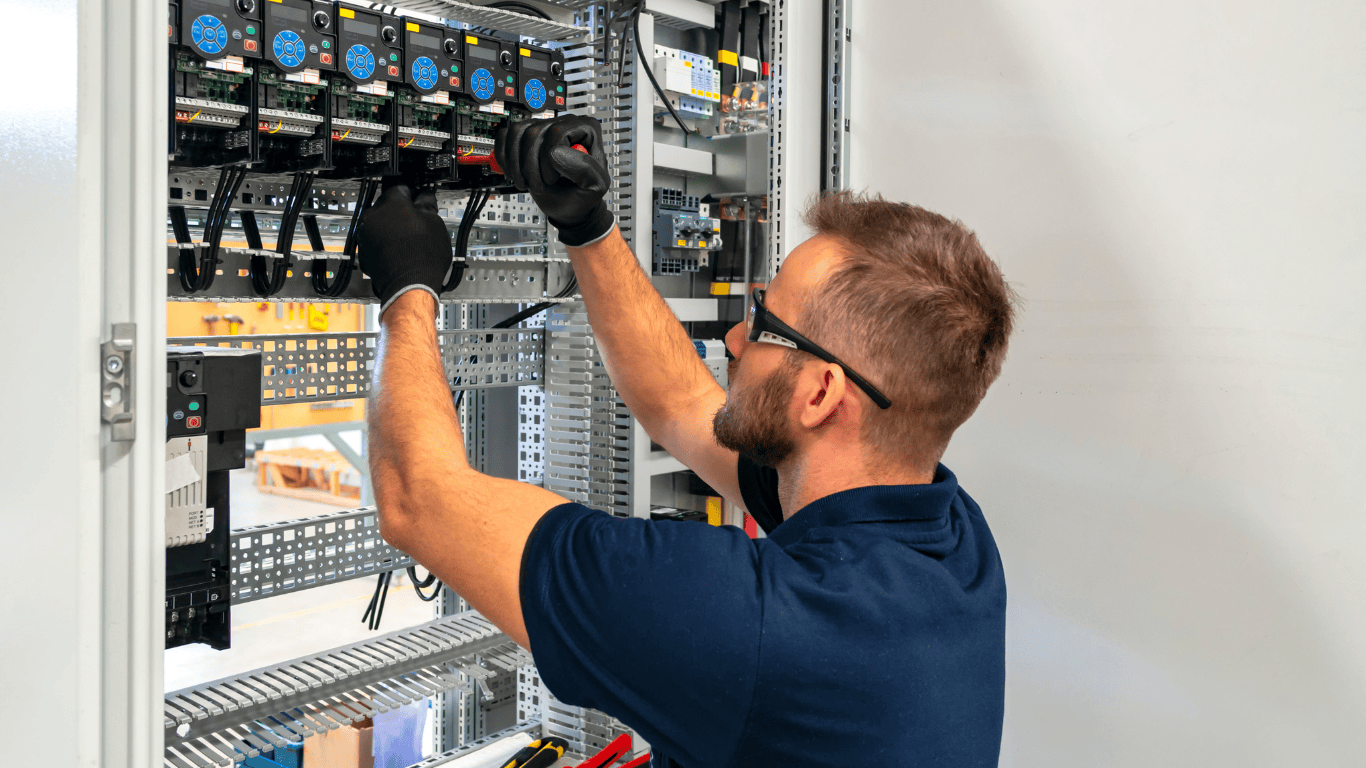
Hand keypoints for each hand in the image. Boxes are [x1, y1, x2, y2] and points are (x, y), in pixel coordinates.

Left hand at [357, 184, 452, 311]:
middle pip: (387, 206)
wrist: (409, 287)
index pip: (401, 189)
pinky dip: (384, 244)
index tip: (419, 202)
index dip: (413, 195)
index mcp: (391, 202)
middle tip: (416, 223)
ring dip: (391, 228)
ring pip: (379, 224)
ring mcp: (365, 234)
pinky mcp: (363, 252)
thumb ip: (427, 205)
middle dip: (400, 213)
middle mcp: (373, 215)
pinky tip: (399, 252)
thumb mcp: (435, 224)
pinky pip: (374, 241)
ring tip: (408, 241)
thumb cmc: (423, 257)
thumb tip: (425, 197)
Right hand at [495, 115, 614, 246]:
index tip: (553, 179)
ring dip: (516, 164)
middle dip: (531, 166)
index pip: (557, 131)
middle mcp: (564, 123)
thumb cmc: (583, 194)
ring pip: (517, 133)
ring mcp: (542, 127)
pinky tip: (515, 173)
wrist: (568, 203)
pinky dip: (505, 158)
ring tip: (527, 182)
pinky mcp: (524, 136)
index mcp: (586, 129)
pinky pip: (505, 136)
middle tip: (539, 185)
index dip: (549, 159)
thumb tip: (556, 152)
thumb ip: (585, 169)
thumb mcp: (596, 186)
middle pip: (533, 132)